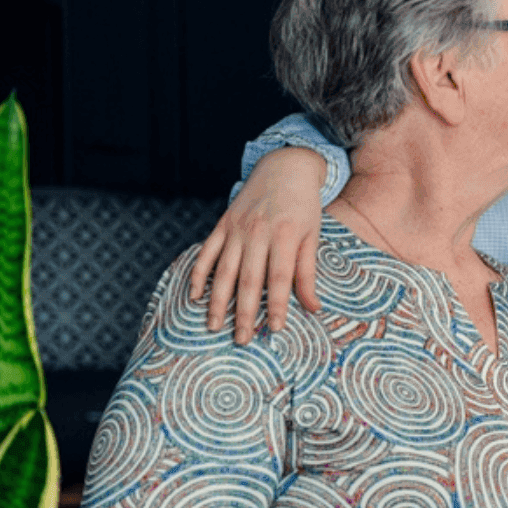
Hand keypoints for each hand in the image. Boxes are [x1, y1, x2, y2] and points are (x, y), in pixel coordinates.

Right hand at [189, 147, 327, 344]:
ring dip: (217, 300)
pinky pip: (207, 252)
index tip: (274, 329)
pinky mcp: (223, 224)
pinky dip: (199, 274)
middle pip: (248, 279)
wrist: (284, 167)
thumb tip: (314, 308)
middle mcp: (257, 233)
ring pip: (224, 270)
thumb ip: (308, 272)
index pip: (279, 278)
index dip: (277, 305)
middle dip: (244, 312)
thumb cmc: (304, 206)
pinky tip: (194, 296)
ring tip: (213, 325)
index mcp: (284, 236)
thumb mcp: (313, 236)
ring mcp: (236, 228)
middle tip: (241, 340)